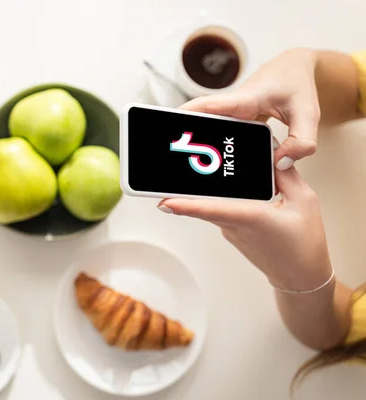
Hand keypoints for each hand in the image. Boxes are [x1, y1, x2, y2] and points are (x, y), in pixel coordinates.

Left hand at [157, 167, 331, 291]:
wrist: (300, 275)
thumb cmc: (304, 243)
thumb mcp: (305, 201)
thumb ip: (287, 175)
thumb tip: (272, 155)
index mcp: (249, 217)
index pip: (212, 209)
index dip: (186, 206)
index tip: (164, 202)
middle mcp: (233, 225)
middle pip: (206, 202)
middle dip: (189, 187)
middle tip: (177, 165)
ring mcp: (229, 231)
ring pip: (213, 204)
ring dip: (209, 190)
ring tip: (212, 167)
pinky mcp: (230, 233)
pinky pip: (221, 210)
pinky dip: (223, 198)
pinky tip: (234, 186)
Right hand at [180, 48, 319, 170]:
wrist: (292, 69)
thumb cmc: (298, 87)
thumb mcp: (309, 115)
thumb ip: (301, 142)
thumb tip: (279, 164)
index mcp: (247, 98)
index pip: (213, 104)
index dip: (191, 113)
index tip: (171, 121)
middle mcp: (232, 105)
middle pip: (199, 118)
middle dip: (182, 133)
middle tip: (167, 153)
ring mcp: (228, 113)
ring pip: (205, 126)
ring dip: (192, 140)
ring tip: (178, 162)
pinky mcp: (230, 119)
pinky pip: (215, 131)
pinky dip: (206, 143)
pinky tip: (202, 163)